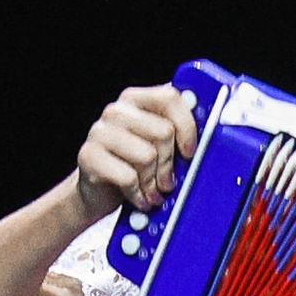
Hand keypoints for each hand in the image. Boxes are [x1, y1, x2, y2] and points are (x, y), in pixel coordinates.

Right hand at [74, 83, 198, 220]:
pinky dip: (138, 194)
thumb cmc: (133, 167)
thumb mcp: (157, 147)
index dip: (187, 126)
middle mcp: (117, 111)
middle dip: (170, 164)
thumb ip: (176, 135)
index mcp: (137, 100)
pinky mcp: (88, 155)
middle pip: (163, 131)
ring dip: (154, 182)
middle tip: (168, 181)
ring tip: (152, 190)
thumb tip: (206, 140)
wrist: (97, 192)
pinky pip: (128, 177)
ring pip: (147, 156)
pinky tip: (139, 197)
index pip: (170, 98)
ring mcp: (99, 131)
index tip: (190, 151)